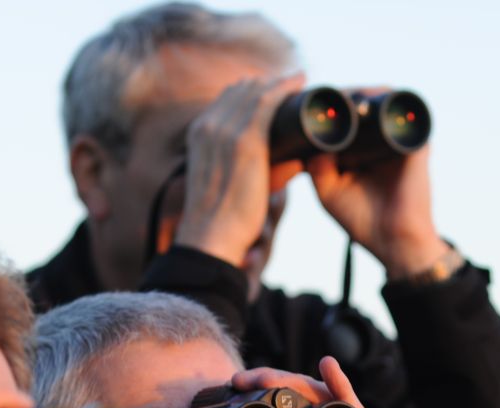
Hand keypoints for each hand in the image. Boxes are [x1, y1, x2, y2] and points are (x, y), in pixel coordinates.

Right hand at [170, 73, 305, 267]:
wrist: (210, 236)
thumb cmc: (222, 220)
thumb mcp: (225, 183)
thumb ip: (248, 166)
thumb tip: (292, 163)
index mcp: (199, 133)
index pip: (228, 98)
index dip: (252, 90)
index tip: (273, 91)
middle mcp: (209, 125)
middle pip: (242, 89)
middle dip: (268, 83)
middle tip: (293, 84)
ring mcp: (226, 130)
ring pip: (256, 91)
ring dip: (280, 83)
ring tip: (300, 81)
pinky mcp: (246, 140)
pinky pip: (268, 102)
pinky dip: (285, 88)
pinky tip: (300, 83)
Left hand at [306, 104, 448, 277]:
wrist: (394, 241)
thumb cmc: (362, 220)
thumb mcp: (328, 189)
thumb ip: (316, 163)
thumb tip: (307, 136)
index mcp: (363, 150)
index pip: (346, 118)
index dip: (327, 109)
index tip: (303, 103)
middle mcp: (382, 140)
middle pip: (362, 104)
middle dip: (340, 97)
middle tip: (316, 94)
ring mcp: (400, 139)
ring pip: (380, 101)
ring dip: (359, 94)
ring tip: (337, 97)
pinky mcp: (416, 142)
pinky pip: (400, 111)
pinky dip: (381, 102)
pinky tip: (360, 102)